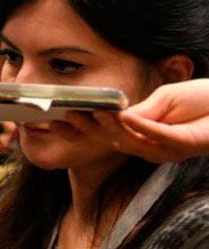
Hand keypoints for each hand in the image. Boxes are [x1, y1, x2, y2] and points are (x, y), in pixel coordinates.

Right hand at [63, 80, 208, 162]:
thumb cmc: (203, 102)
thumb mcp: (164, 100)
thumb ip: (141, 110)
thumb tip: (114, 114)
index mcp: (143, 136)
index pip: (104, 133)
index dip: (79, 128)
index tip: (54, 119)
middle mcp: (151, 147)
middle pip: (110, 141)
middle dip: (85, 130)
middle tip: (61, 118)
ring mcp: (166, 148)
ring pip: (130, 141)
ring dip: (110, 126)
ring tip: (93, 110)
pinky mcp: (183, 144)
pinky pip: (157, 136)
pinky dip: (140, 126)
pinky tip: (125, 116)